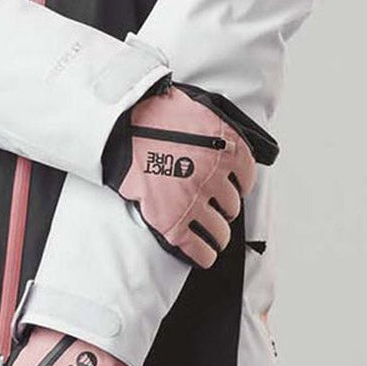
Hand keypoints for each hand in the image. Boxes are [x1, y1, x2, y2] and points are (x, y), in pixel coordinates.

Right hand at [102, 76, 278, 267]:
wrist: (119, 127)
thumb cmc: (153, 116)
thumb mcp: (199, 111)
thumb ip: (218, 130)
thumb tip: (227, 144)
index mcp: (226, 150)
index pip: (247, 177)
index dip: (238, 184)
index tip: (231, 187)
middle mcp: (214, 177)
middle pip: (232, 206)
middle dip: (223, 208)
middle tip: (212, 207)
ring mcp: (193, 202)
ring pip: (221, 232)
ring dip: (217, 234)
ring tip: (210, 234)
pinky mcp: (173, 222)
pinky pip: (200, 250)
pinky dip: (204, 255)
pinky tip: (203, 253)